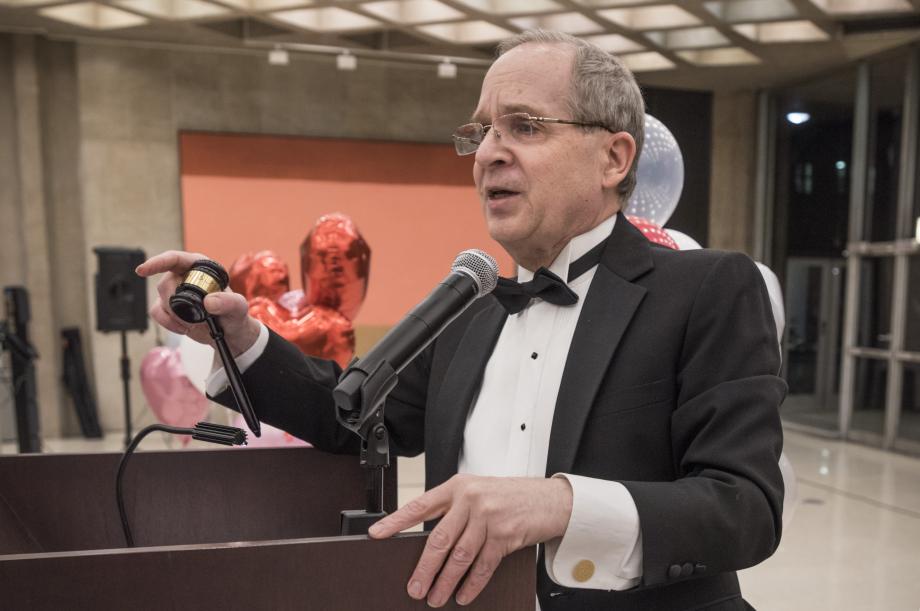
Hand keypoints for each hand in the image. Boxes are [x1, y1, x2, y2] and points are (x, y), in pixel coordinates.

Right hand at [136, 250, 259, 355]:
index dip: (157, 262)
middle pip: (165, 283)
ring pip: (160, 300)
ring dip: (175, 315)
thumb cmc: (235, 315)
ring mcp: (175, 291)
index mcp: (201, 267)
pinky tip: (184, 328)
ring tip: (196, 322)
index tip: (142, 270)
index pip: (174, 259)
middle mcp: (184, 276)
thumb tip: (209, 302)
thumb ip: (229, 302)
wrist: (229, 333)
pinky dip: (168, 323)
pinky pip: (157, 312)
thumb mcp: (238, 308)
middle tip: (196, 315)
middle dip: (177, 303)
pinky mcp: (168, 307)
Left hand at [368, 474, 572, 606]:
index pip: (420, 506)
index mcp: (457, 487)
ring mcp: (489, 518)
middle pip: (439, 540)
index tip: (378, 534)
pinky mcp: (505, 535)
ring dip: (446, 581)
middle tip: (414, 587)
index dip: (397, 521)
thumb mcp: (477, 492)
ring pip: (459, 557)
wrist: (549, 499)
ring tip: (435, 597)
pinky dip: (471, 584)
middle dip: (424, 568)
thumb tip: (427, 542)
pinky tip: (463, 594)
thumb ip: (453, 510)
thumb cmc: (509, 496)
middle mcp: (471, 500)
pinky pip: (483, 566)